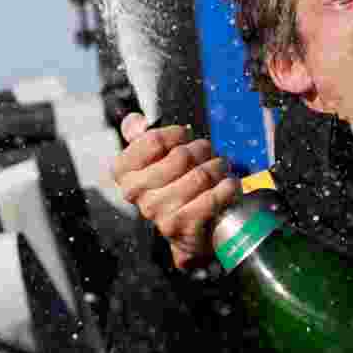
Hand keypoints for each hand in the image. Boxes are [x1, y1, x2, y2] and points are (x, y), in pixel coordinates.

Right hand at [112, 113, 239, 268]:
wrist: (188, 230)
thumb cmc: (175, 187)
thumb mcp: (156, 159)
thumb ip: (143, 137)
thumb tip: (136, 121)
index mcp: (124, 171)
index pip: (154, 139)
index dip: (178, 134)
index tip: (185, 138)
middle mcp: (135, 192)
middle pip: (182, 155)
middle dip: (203, 150)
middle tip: (208, 155)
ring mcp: (158, 211)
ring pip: (201, 175)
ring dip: (218, 168)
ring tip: (219, 170)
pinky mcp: (182, 226)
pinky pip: (214, 197)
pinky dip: (227, 187)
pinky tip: (227, 185)